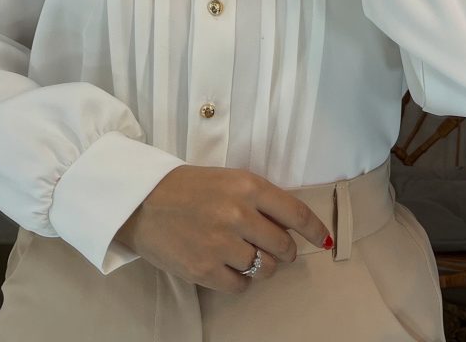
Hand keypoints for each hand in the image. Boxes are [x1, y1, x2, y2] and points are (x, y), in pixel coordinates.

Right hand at [114, 164, 330, 294]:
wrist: (141, 201)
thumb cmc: (187, 187)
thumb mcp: (227, 180)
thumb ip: (259, 200)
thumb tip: (293, 226)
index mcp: (247, 185)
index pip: (295, 212)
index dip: (314, 229)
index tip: (324, 239)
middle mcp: (239, 213)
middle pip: (283, 246)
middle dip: (283, 251)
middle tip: (270, 247)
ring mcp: (222, 243)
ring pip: (265, 269)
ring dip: (260, 265)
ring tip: (240, 253)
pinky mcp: (205, 270)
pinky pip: (241, 285)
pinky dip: (238, 279)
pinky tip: (224, 265)